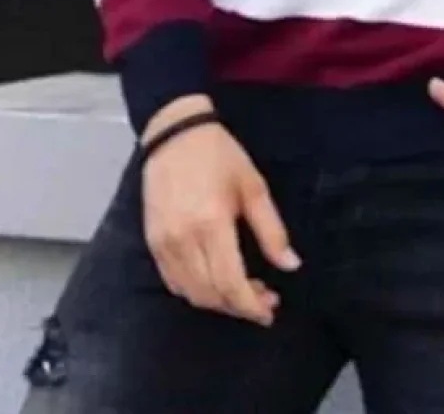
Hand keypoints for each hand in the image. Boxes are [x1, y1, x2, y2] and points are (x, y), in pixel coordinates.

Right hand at [141, 96, 300, 325]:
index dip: (251, 305)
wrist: (175, 133)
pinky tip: (215, 282)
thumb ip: (272, 230)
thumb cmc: (220, 155)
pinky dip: (196, 291)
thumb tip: (291, 266)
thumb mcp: (254, 187)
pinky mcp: (152, 243)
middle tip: (263, 298)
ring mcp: (163, 243)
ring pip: (191, 293)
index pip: (231, 284)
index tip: (270, 310)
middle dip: (239, 306)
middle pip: (211, 295)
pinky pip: (173, 282)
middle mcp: (183, 240)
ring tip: (243, 292)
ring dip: (218, 302)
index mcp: (212, 224)